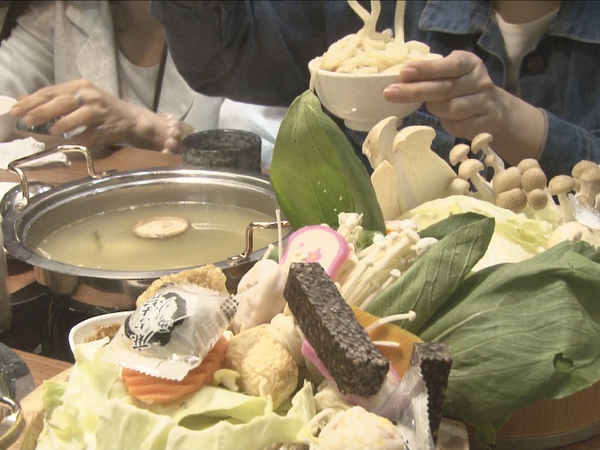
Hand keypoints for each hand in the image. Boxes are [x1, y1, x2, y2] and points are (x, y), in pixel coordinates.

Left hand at [10, 79, 138, 145]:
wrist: (131, 119)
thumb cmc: (100, 108)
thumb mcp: (78, 98)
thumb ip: (53, 99)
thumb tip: (22, 100)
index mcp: (80, 86)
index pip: (51, 91)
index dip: (32, 101)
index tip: (15, 110)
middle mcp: (90, 96)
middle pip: (62, 102)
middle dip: (41, 112)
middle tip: (25, 121)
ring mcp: (100, 113)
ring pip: (78, 117)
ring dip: (61, 125)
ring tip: (50, 131)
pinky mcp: (107, 129)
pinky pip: (89, 136)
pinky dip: (77, 140)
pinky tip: (69, 142)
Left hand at [383, 50, 545, 164]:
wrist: (496, 111)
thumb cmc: (463, 90)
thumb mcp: (452, 75)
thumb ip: (433, 74)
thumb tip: (399, 78)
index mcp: (470, 64)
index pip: (448, 65)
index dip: (425, 69)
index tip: (403, 72)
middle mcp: (480, 81)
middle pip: (444, 88)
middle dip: (415, 91)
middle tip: (389, 92)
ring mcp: (485, 103)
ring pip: (451, 108)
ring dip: (433, 109)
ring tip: (426, 107)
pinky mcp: (485, 123)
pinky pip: (458, 126)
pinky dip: (447, 124)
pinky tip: (445, 120)